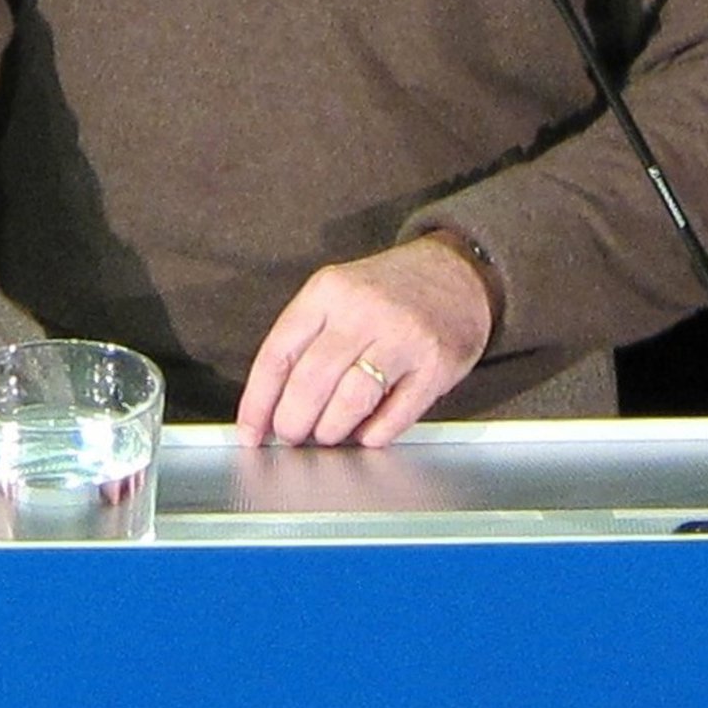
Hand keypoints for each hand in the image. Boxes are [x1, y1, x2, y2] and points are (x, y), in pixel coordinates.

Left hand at [236, 236, 494, 449]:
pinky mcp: (436, 363)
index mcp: (328, 291)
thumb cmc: (389, 292)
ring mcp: (403, 336)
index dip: (257, 402)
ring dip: (331, 430)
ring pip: (350, 401)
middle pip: (310, 382)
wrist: (458, 271)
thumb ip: (307, 339)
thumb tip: (271, 404)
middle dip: (292, 422)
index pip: (278, 354)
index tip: (249, 433)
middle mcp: (363, 310)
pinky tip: (366, 434)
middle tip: (291, 436)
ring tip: (328, 434)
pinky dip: (374, 434)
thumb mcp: (340, 293)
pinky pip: (395, 415)